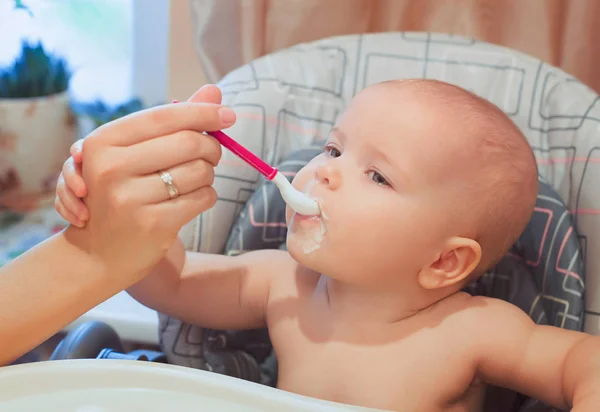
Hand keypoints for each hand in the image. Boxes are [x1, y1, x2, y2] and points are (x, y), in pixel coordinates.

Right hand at [64, 87, 233, 278]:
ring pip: (201, 172)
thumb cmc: (122, 193)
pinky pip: (203, 198)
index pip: (165, 117)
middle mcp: (111, 168)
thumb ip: (173, 121)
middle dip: (212, 147)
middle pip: (190, 143)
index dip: (203, 112)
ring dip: (207, 175)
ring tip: (192, 181)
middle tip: (211, 155)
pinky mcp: (154, 224)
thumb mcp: (134, 153)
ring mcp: (130, 198)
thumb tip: (214, 92)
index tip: (228, 115)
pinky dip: (206, 196)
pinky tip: (191, 201)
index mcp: (102, 143)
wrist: (99, 254)